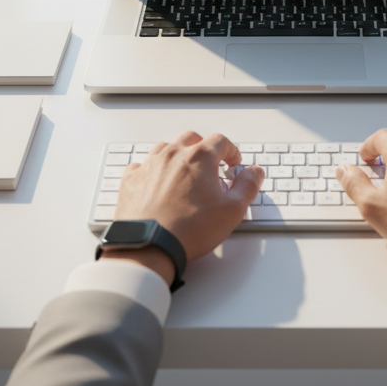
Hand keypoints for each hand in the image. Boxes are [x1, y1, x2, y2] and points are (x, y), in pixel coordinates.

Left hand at [104, 131, 263, 285]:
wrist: (149, 246)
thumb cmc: (190, 229)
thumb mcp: (232, 210)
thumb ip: (248, 186)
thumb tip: (254, 172)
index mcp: (199, 157)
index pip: (221, 141)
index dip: (231, 151)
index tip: (233, 162)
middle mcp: (173, 154)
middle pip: (192, 139)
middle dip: (204, 149)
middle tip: (210, 166)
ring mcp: (150, 165)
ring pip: (166, 148)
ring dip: (178, 156)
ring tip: (185, 175)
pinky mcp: (132, 179)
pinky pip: (142, 165)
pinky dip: (153, 170)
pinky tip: (157, 183)